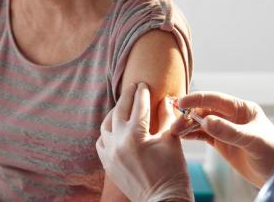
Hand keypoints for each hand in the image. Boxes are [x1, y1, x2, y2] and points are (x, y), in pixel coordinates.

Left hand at [96, 83, 192, 201]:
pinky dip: (107, 131)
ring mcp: (110, 154)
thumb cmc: (172, 173)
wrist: (163, 201)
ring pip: (106, 125)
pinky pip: (101, 142)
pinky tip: (114, 128)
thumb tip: (164, 100)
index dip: (142, 92)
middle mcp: (118, 142)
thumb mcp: (172, 141)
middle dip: (127, 96)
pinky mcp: (108, 164)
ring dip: (115, 112)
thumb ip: (166, 117)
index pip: (138, 106)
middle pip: (119, 110)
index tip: (143, 84)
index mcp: (136, 135)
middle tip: (133, 87)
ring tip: (123, 106)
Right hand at [171, 91, 273, 187]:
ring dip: (187, 125)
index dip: (197, 99)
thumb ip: (229, 131)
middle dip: (189, 115)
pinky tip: (182, 136)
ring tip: (174, 131)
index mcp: (241, 109)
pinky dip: (191, 135)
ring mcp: (225, 129)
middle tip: (175, 123)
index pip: (215, 99)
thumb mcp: (253, 141)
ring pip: (201, 123)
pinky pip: (202, 135)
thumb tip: (205, 120)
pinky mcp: (221, 142)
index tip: (182, 103)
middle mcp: (231, 116)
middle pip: (205, 111)